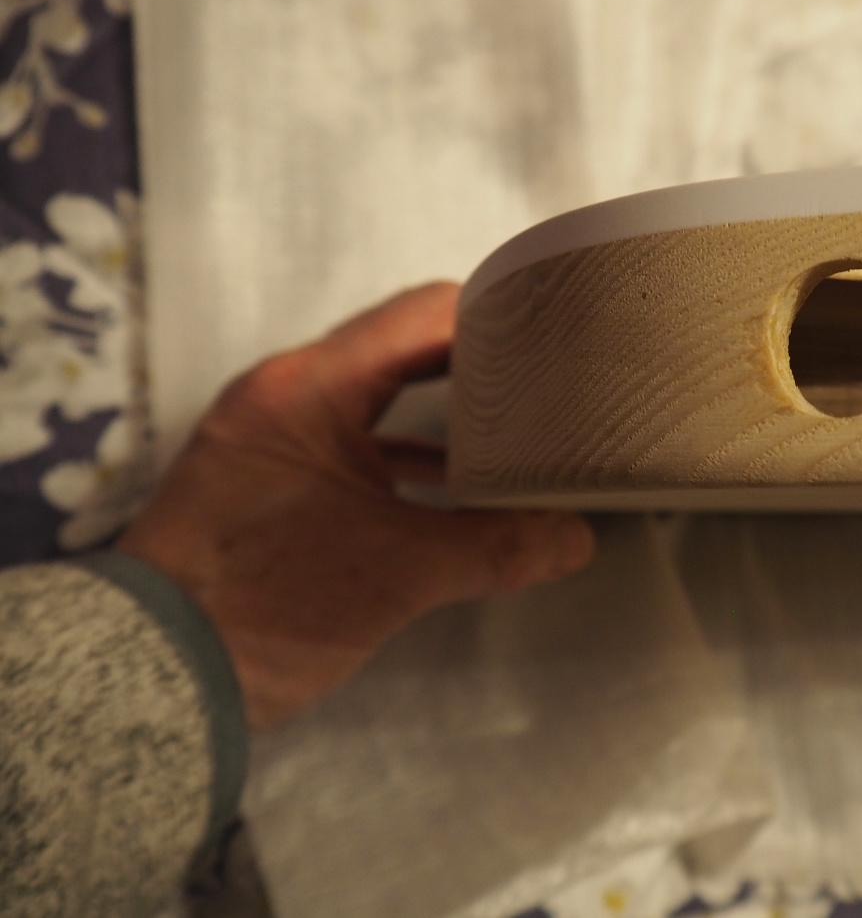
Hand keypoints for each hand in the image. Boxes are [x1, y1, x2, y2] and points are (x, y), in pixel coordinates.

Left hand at [119, 282, 593, 730]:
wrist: (150, 680)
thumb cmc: (260, 608)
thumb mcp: (398, 575)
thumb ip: (497, 548)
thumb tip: (576, 538)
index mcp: (310, 389)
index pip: (422, 315)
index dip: (496, 315)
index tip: (553, 330)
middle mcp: (287, 394)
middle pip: (405, 347)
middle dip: (480, 359)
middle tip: (548, 373)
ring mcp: (274, 435)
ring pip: (380, 396)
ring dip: (446, 409)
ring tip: (519, 424)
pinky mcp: (270, 479)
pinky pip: (356, 441)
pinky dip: (409, 453)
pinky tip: (459, 485)